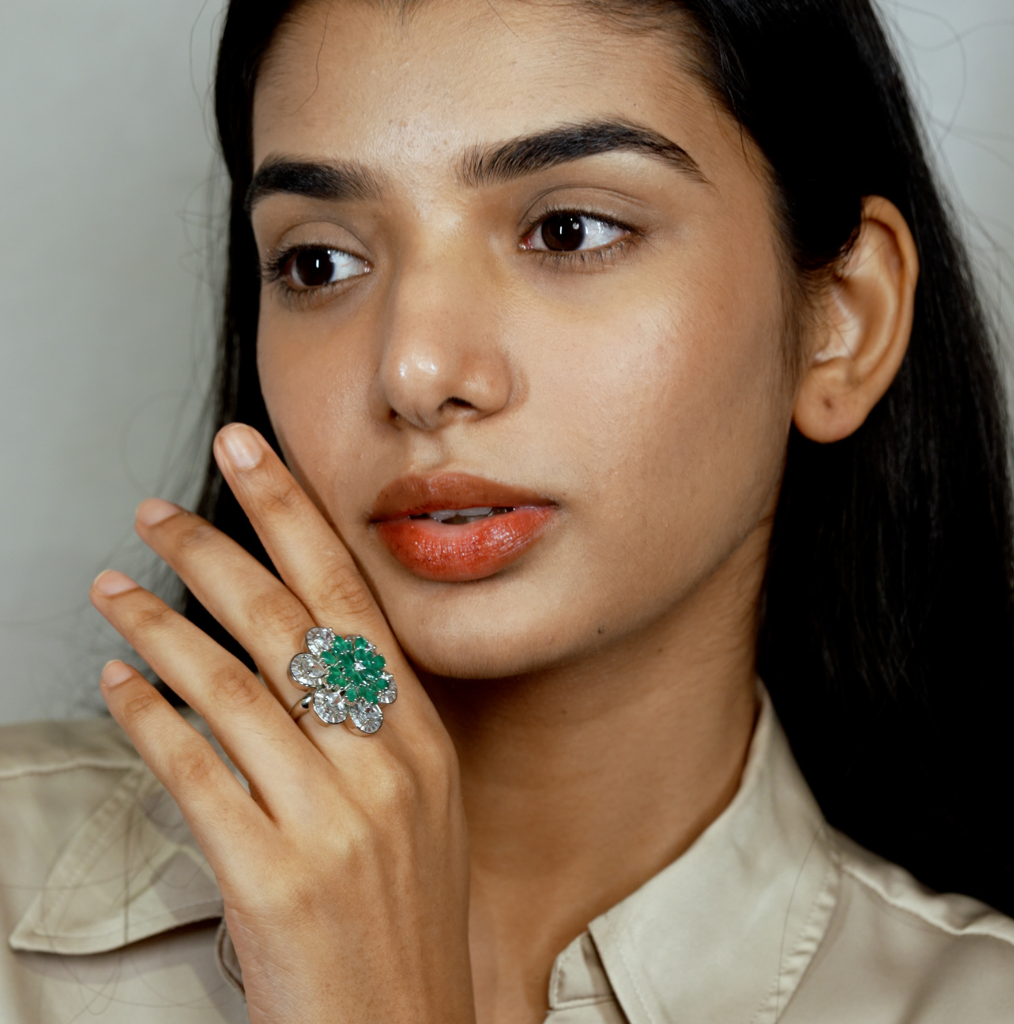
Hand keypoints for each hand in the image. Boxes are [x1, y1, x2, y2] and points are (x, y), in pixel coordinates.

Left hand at [90, 424, 474, 1023]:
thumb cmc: (404, 915)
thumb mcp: (416, 804)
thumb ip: (369, 724)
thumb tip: (291, 650)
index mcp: (421, 736)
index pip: (351, 598)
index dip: (295, 517)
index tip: (252, 456)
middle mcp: (384, 762)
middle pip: (287, 623)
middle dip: (214, 550)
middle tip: (157, 512)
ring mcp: (333, 816)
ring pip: (230, 687)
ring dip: (160, 627)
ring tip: (112, 588)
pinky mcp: (273, 874)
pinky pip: (194, 769)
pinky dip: (147, 715)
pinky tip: (119, 681)